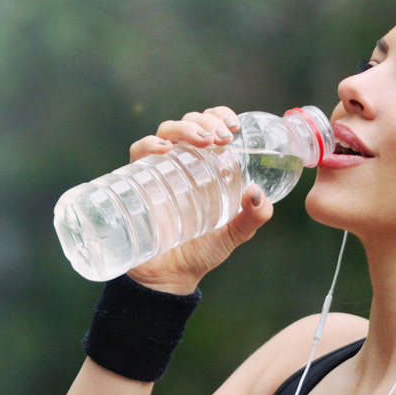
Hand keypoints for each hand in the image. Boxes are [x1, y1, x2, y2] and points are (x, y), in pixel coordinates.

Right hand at [123, 106, 273, 293]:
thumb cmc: (202, 252)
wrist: (169, 278)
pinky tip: (163, 150)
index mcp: (207, 165)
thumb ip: (252, 218)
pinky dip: (148, 145)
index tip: (234, 125)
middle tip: (221, 138)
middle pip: (189, 123)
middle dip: (204, 121)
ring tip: (201, 140)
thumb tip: (258, 194)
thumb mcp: (234, 234)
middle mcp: (182, 162)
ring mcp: (159, 170)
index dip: (220, 116)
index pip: (211, 126)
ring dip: (183, 128)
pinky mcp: (137, 182)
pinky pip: (138, 153)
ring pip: (165, 132)